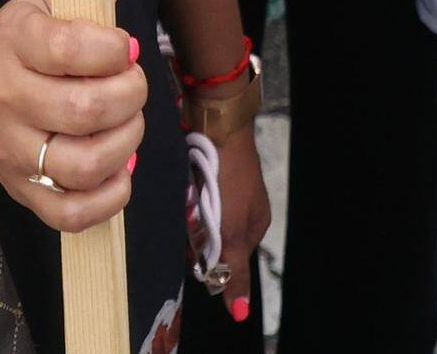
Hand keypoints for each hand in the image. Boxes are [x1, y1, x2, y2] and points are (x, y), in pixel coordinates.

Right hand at [0, 0, 145, 234]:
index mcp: (13, 44)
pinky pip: (69, 213)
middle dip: (129, 96)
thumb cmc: (14, 46)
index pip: (70, 50)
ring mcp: (11, 151)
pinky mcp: (20, 190)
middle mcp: (5, 101)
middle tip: (132, 83)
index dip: (114, 49)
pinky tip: (120, 169)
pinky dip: (109, 198)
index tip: (125, 46)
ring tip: (127, 123)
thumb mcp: (43, 2)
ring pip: (81, 165)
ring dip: (125, 143)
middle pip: (84, 112)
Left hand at [197, 102, 269, 290]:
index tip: (194, 245)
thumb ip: (234, 269)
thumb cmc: (229, 177)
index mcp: (255, 225)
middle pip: (211, 239)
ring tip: (184, 197)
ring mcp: (226, 188)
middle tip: (188, 217)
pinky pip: (193, 195)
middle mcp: (243, 209)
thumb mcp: (232, 229)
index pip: (226, 260)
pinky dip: (185, 194)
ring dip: (188, 213)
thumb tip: (240, 313)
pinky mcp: (211, 171)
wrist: (218, 122)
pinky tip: (181, 185)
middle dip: (196, 234)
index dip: (207, 258)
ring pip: (199, 218)